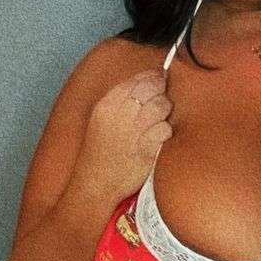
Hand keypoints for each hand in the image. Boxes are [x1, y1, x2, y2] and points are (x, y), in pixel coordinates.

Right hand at [75, 68, 173, 206]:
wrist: (95, 183)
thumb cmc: (100, 151)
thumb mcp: (102, 118)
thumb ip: (122, 100)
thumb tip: (149, 81)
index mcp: (107, 104)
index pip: (138, 79)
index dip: (153, 78)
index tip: (159, 81)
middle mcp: (120, 114)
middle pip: (153, 89)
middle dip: (161, 93)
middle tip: (159, 103)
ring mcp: (134, 131)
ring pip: (162, 106)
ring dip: (164, 113)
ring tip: (156, 123)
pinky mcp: (146, 148)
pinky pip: (165, 129)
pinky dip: (165, 132)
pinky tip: (157, 138)